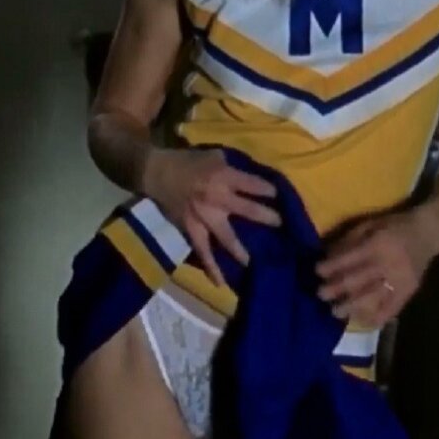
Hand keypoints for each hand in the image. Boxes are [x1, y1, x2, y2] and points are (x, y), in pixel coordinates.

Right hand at [142, 148, 280, 286]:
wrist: (156, 172)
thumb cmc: (187, 161)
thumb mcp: (213, 155)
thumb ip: (232, 165)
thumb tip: (250, 175)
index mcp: (223, 176)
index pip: (253, 185)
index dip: (268, 191)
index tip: (279, 197)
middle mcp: (217, 198)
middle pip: (248, 210)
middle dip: (267, 218)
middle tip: (281, 225)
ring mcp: (204, 217)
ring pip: (227, 237)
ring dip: (242, 250)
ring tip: (255, 262)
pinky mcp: (191, 229)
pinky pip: (202, 251)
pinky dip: (210, 267)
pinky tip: (220, 283)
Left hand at [315, 207, 438, 324]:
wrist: (428, 233)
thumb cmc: (394, 226)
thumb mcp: (370, 224)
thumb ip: (349, 240)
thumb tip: (327, 256)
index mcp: (378, 244)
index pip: (349, 259)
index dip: (331, 267)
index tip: (316, 271)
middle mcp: (388, 264)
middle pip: (357, 281)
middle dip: (335, 289)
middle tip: (320, 294)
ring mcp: (399, 281)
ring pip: (371, 298)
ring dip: (350, 307)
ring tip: (335, 312)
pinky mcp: (408, 293)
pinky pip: (390, 310)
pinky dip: (375, 318)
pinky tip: (361, 321)